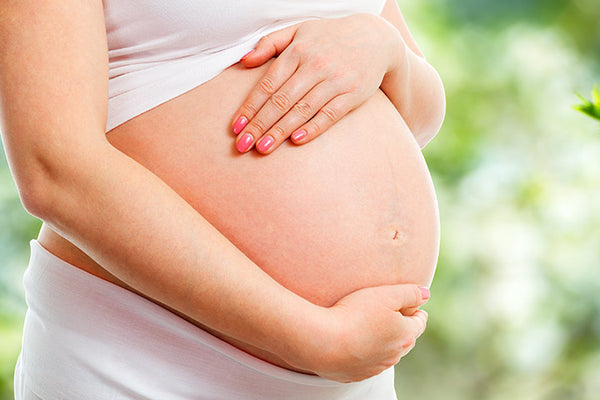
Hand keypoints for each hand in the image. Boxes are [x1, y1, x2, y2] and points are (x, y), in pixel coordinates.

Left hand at [231, 14, 402, 153]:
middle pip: (281, 100)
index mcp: (298, 51)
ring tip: (263, 148)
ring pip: (302, 110)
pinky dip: (313, 128)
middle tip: (243, 145)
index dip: (250, 107)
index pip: (268, 84)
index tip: (236, 127)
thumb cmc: (330, 37)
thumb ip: (270, 43)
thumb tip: (244, 62)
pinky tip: (296, 140)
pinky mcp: (353, 94)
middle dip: (259, 125)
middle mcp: (315, 65)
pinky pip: (330, 114)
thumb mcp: (299, 30)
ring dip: (280, 131)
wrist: (377, 38)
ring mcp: (335, 80)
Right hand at [288, 284, 429, 382]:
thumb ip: (410, 292)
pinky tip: (354, 342)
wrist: (322, 342)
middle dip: (401, 327)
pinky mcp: (355, 374)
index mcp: (405, 335)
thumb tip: (426, 294)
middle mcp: (394, 355)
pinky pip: (366, 363)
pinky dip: (365, 352)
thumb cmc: (354, 314)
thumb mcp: (386, 294)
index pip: (419, 322)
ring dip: (383, 341)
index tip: (412, 305)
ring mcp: (375, 367)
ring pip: (386, 353)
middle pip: (404, 339)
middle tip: (393, 315)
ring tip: (371, 328)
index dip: (415, 311)